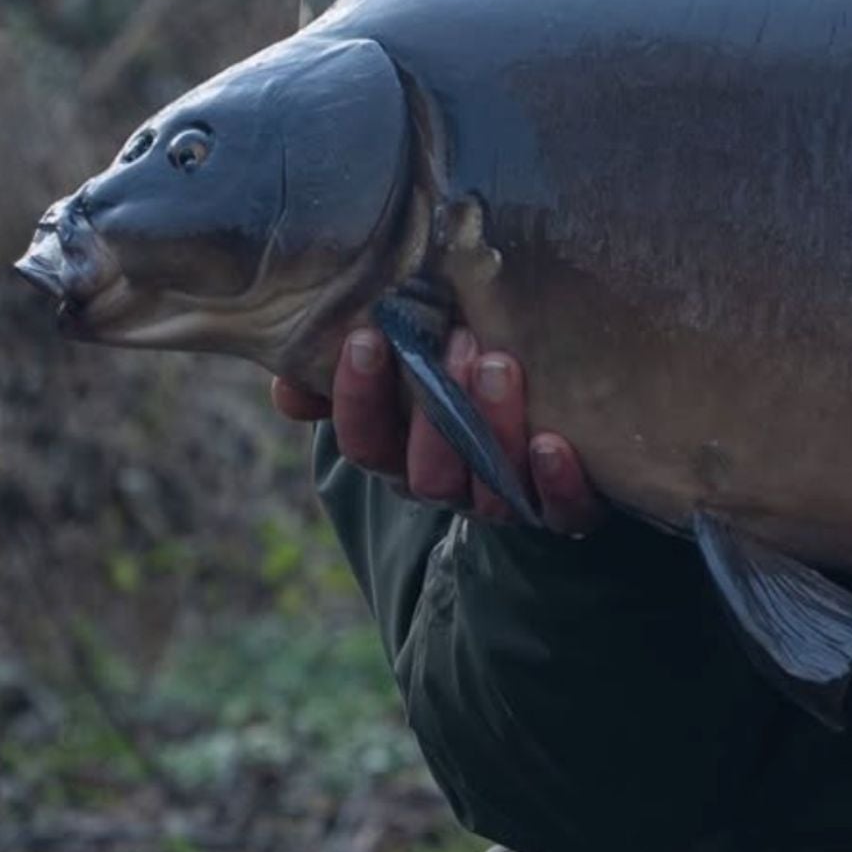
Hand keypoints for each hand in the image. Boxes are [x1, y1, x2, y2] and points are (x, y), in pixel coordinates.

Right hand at [270, 328, 610, 535]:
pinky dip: (559, 484)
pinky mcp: (565, 507)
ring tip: (502, 365)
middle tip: (459, 341)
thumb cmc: (454, 374)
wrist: (550, 410)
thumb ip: (339, 368)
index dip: (358, 398)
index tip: (366, 338)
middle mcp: (448, 484)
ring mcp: (505, 500)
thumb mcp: (402, 362)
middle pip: (428, 473)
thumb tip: (287, 381)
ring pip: (491, 490)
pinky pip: (564, 514)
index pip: (365, 440)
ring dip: (496, 429)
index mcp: (399, 454)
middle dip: (437, 412)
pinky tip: (555, 444)